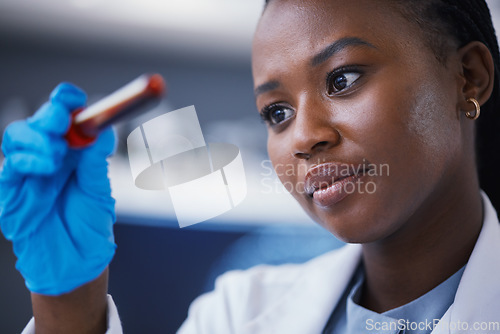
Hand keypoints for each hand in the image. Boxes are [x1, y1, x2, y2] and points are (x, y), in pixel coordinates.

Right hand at [0, 83, 116, 295]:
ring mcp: (28, 173)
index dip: (66, 101)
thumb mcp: (99, 190)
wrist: (77, 262)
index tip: (75, 98)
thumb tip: (103, 131)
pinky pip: (9, 167)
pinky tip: (46, 166)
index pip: (64, 116)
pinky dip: (27, 160)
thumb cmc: (89, 226)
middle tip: (63, 123)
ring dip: (37, 138)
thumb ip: (96, 163)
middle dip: (49, 116)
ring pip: (17, 136)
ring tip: (57, 155)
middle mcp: (48, 157)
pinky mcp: (11, 192)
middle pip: (38, 121)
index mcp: (72, 152)